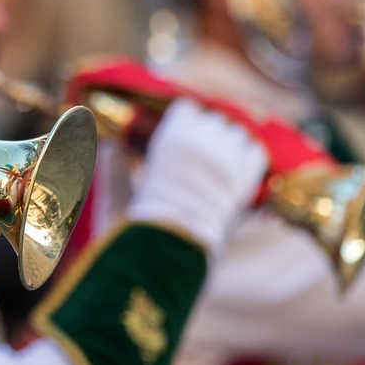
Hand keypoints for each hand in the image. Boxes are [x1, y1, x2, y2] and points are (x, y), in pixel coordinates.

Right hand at [127, 101, 267, 254]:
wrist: (176, 256)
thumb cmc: (140, 230)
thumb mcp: (118, 196)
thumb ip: (114, 167)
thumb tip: (108, 146)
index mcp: (172, 137)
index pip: (188, 108)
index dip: (182, 121)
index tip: (177, 133)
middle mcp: (204, 142)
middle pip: (214, 118)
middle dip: (204, 132)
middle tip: (195, 153)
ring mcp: (229, 161)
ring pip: (237, 132)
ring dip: (228, 143)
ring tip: (217, 162)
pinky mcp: (247, 181)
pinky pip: (255, 152)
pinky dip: (247, 157)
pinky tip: (236, 170)